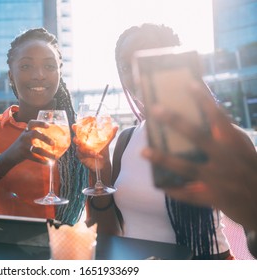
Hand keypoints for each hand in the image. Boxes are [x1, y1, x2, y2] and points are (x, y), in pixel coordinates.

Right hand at [4, 120, 55, 164]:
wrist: (9, 155)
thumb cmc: (22, 145)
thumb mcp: (26, 137)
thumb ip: (35, 134)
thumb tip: (53, 134)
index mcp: (26, 131)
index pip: (32, 123)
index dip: (40, 123)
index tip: (48, 125)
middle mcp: (24, 136)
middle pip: (35, 134)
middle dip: (45, 138)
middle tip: (53, 143)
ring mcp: (23, 146)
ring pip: (37, 149)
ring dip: (47, 153)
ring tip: (55, 157)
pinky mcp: (24, 154)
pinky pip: (35, 158)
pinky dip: (42, 161)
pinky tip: (48, 162)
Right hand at [72, 123, 117, 170]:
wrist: (103, 163)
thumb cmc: (102, 150)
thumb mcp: (106, 142)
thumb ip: (110, 135)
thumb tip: (116, 126)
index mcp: (86, 137)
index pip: (79, 131)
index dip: (76, 128)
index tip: (74, 126)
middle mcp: (82, 143)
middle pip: (76, 139)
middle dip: (76, 139)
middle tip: (77, 140)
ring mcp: (81, 150)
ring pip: (80, 149)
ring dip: (86, 150)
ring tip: (93, 152)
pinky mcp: (81, 157)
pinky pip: (85, 155)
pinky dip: (91, 155)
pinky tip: (98, 155)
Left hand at [141, 82, 256, 230]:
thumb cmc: (250, 168)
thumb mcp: (243, 147)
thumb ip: (226, 133)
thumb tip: (208, 112)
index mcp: (233, 143)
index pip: (218, 117)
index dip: (205, 100)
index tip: (189, 83)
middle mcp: (224, 158)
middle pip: (196, 136)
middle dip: (175, 121)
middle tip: (155, 108)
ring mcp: (217, 179)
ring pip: (185, 167)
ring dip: (163, 159)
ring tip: (143, 151)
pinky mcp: (212, 197)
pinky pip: (188, 194)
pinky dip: (173, 190)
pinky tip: (158, 184)